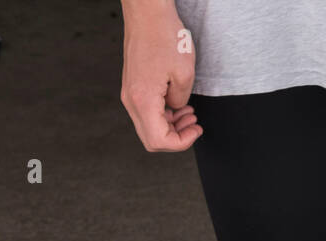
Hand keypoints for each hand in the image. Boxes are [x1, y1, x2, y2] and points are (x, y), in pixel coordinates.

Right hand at [120, 0, 201, 151]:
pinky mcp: (132, 87)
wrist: (147, 13)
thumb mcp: (184, 73)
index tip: (196, 131)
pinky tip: (178, 104)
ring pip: (149, 126)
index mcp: (143, 100)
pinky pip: (147, 112)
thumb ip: (181, 100)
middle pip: (151, 139)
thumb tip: (177, 108)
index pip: (159, 140)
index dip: (181, 143)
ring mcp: (129, 94)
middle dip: (176, 137)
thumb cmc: (164, 36)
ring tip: (190, 113)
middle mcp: (131, 100)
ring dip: (171, 126)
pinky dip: (164, 114)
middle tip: (194, 124)